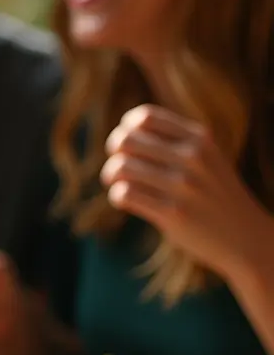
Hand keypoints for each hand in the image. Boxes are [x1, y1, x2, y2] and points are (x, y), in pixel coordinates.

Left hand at [101, 105, 271, 281]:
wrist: (244, 236)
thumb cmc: (212, 193)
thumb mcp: (205, 156)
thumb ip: (173, 140)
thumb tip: (123, 131)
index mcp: (199, 138)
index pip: (144, 117)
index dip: (126, 128)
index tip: (128, 144)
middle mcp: (193, 157)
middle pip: (126, 140)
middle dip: (113, 152)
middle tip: (118, 166)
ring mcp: (183, 186)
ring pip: (120, 167)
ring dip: (110, 176)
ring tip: (117, 183)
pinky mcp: (173, 213)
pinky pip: (125, 194)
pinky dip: (117, 196)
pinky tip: (126, 200)